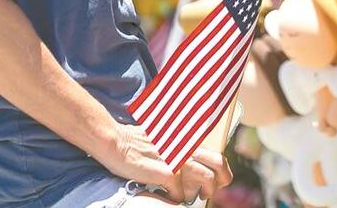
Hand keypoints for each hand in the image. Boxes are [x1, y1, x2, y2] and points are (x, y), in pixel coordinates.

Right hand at [98, 126, 233, 204]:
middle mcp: (186, 147)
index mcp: (187, 139)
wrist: (115, 142)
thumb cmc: (134, 141)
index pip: (215, 154)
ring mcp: (178, 159)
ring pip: (205, 179)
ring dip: (199, 193)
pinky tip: (167, 196)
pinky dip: (175, 198)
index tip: (215, 180)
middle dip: (219, 182)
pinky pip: (180, 192)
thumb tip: (187, 156)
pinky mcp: (166, 172)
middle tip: (208, 193)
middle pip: (218, 164)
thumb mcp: (163, 138)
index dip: (220, 170)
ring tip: (188, 197)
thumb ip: (178, 145)